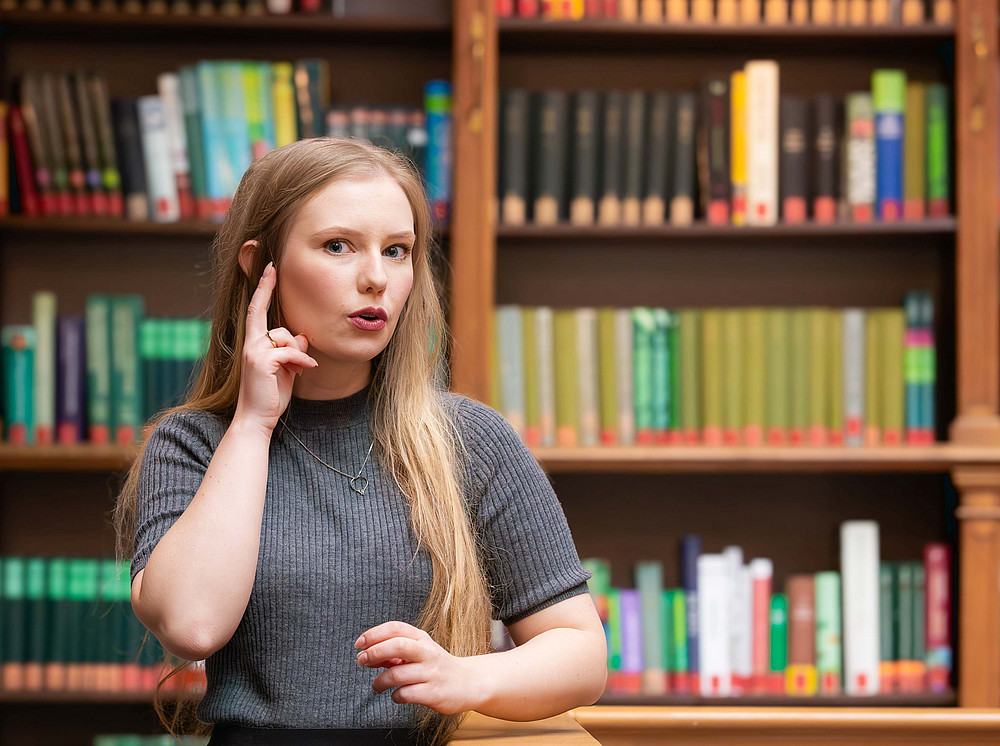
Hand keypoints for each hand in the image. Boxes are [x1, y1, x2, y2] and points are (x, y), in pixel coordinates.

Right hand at [234, 262, 318, 432]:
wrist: (257, 418)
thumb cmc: (271, 395)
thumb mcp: (286, 369)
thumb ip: (292, 350)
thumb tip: (302, 337)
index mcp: (254, 343)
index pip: (258, 310)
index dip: (264, 288)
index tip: (270, 268)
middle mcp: (250, 344)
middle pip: (277, 324)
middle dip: (287, 327)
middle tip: (286, 318)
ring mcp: (253, 351)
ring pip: (287, 337)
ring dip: (298, 355)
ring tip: (298, 372)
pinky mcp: (261, 361)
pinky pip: (289, 351)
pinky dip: (301, 362)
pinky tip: (303, 372)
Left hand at [355, 621, 485, 715]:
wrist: (468, 683)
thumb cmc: (437, 666)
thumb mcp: (419, 651)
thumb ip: (395, 651)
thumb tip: (368, 655)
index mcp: (422, 638)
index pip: (396, 628)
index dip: (374, 634)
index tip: (359, 644)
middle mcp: (428, 652)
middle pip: (397, 645)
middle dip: (374, 652)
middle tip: (362, 661)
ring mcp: (432, 672)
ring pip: (397, 674)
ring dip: (380, 681)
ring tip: (377, 685)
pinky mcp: (433, 692)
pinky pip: (405, 694)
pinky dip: (395, 695)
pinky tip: (396, 694)